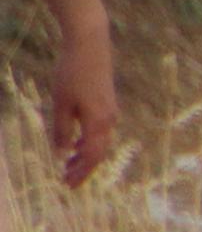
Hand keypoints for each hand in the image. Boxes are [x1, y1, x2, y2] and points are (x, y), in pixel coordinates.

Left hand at [45, 26, 111, 187]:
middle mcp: (109, 120)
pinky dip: (88, 143)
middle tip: (67, 182)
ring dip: (84, 156)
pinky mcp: (107, 104)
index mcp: (98, 122)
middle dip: (83, 169)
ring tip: (69, 166)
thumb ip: (61, 130)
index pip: (92, 156)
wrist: (90, 46)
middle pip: (98, 153)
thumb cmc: (72, 74)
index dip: (80, 173)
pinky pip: (100, 131)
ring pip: (100, 142)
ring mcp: (110, 112)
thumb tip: (61, 153)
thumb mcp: (60, 104)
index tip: (68, 185)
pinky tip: (76, 144)